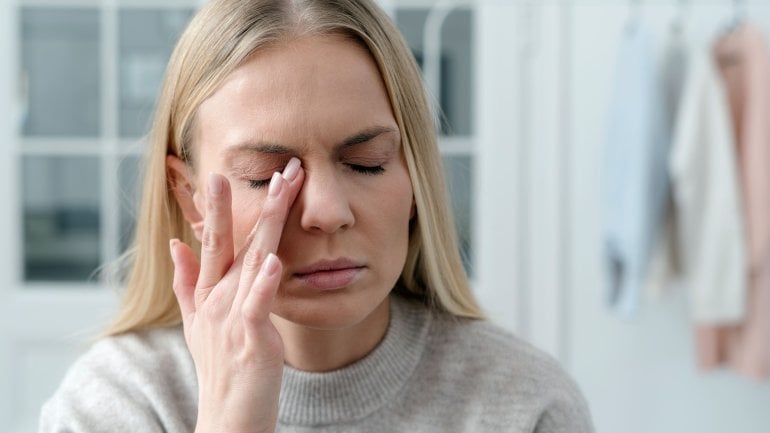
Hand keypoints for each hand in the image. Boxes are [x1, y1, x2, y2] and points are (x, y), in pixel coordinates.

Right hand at [169, 157, 303, 432]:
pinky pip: (257, 306)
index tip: (232, 170)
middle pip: (234, 240)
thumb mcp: (197, 322)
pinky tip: (272, 261)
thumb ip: (187, 281)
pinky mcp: (250, 339)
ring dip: (266, 225)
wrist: (228, 415)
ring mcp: (231, 317)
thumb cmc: (220, 367)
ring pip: (250, 261)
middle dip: (252, 200)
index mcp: (209, 291)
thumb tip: (177, 243)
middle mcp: (217, 298)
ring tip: (282, 191)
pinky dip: (263, 283)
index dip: (225, 204)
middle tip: (274, 165)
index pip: (217, 238)